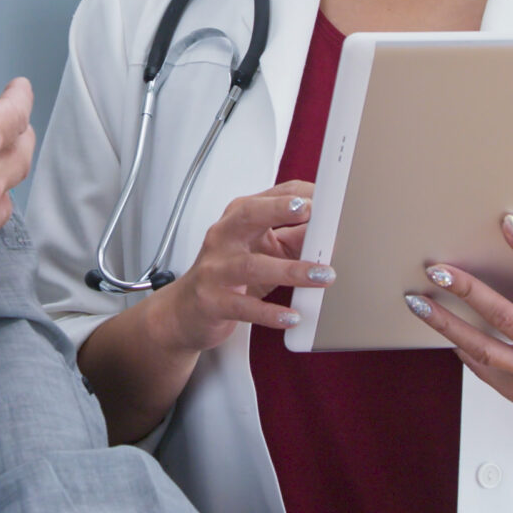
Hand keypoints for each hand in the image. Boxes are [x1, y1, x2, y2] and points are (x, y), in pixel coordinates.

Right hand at [145, 183, 330, 355]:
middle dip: (280, 210)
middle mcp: (223, 238)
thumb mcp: (260, 251)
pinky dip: (269, 312)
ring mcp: (215, 269)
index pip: (270, 197)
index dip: (298, 196)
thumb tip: (328, 235)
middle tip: (310, 212)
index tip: (327, 200)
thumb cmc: (225, 275)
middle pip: (250, 215)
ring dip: (291, 270)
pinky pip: (243, 306)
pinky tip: (291, 316)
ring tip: (322, 275)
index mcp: (236, 219)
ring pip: (253, 265)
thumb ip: (292, 240)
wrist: (184, 311)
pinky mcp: (212, 301)